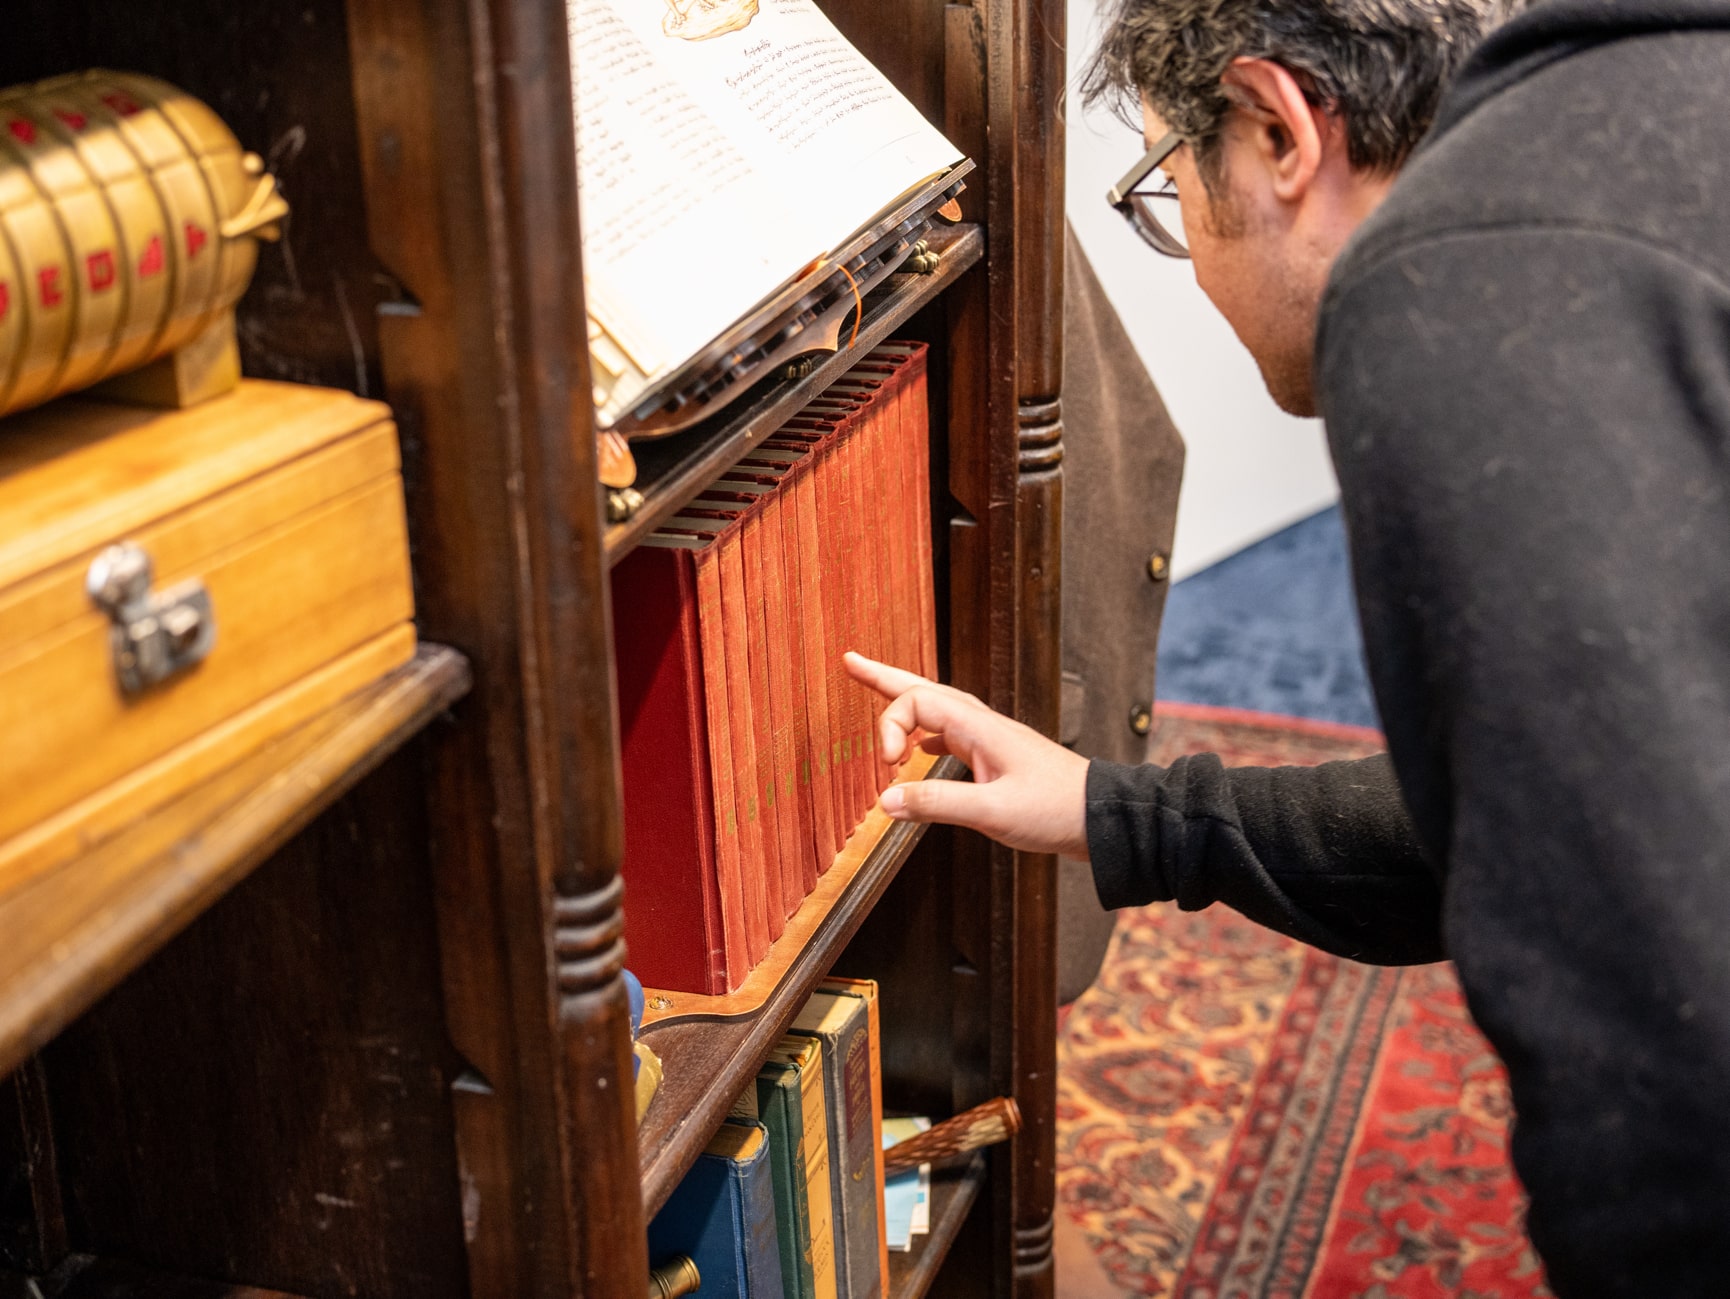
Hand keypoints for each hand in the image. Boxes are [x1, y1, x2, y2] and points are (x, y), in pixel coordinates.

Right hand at [844, 652, 1090, 859]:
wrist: (1101, 816)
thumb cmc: (1056, 810)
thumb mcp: (992, 811)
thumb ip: (937, 803)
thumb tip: (885, 801)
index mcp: (978, 727)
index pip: (915, 702)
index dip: (889, 727)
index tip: (887, 768)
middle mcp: (981, 725)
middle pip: (923, 688)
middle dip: (884, 676)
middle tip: (851, 661)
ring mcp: (989, 739)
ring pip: (936, 708)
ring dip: (903, 701)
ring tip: (875, 690)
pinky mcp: (996, 757)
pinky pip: (951, 734)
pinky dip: (925, 734)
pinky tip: (917, 750)